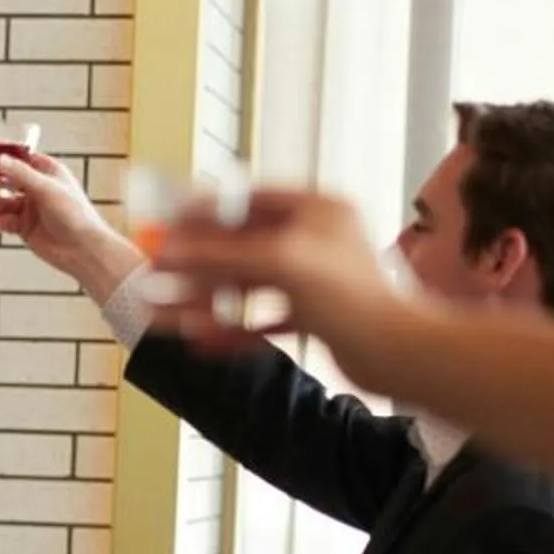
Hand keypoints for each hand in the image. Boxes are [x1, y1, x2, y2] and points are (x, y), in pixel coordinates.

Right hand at [0, 149, 143, 302]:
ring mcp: (30, 208)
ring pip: (1, 201)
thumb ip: (21, 175)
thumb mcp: (46, 189)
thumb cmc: (74, 214)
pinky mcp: (24, 227)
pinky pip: (3, 221)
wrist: (83, 249)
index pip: (19, 157)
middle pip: (5, 178)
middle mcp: (37, 188)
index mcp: (47, 172)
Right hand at [147, 188, 422, 386]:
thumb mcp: (279, 262)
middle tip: (156, 269)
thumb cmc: (352, 299)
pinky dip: (231, 327)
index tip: (167, 219)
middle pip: (242, 245)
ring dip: (205, 298)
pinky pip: (261, 319)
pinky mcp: (315, 317)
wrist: (397, 354)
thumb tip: (169, 248)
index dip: (205, 209)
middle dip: (196, 261)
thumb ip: (221, 253)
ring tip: (164, 310)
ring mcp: (316, 281)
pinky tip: (200, 340)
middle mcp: (318, 241)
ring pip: (247, 285)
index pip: (250, 199)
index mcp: (319, 211)